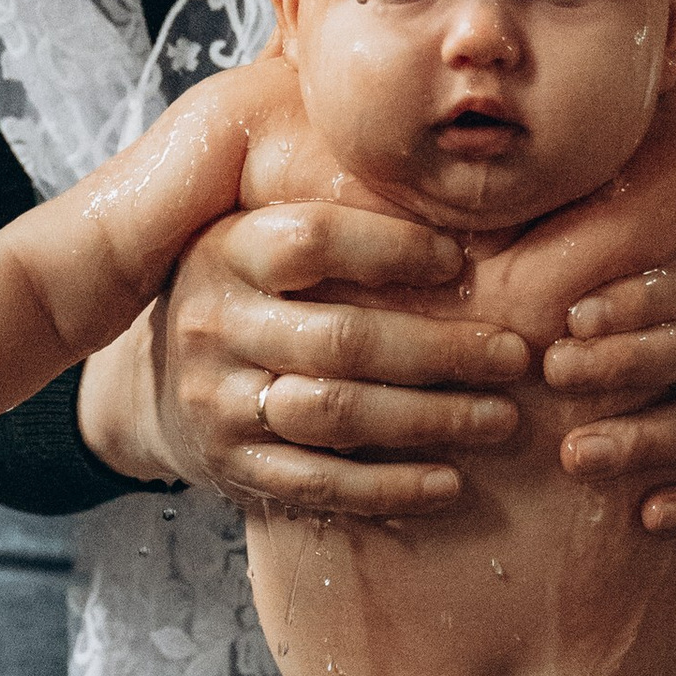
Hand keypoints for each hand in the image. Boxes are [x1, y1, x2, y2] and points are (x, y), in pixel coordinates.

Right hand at [79, 199, 530, 516]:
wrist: (159, 385)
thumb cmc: (249, 294)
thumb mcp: (260, 235)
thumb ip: (335, 211)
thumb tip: (456, 186)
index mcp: (227, 250)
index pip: (313, 241)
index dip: (392, 249)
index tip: (459, 262)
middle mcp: (214, 324)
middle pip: (341, 339)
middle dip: (442, 351)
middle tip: (515, 357)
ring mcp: (217, 401)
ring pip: (335, 413)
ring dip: (430, 419)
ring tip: (500, 419)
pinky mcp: (231, 465)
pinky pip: (318, 483)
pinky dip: (389, 489)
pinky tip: (449, 486)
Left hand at [541, 253, 675, 536]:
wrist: (616, 382)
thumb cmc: (575, 310)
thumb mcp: (562, 260)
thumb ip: (547, 241)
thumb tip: (492, 209)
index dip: (639, 298)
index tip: (573, 317)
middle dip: (633, 360)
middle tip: (557, 371)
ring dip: (649, 436)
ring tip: (577, 455)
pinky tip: (649, 516)